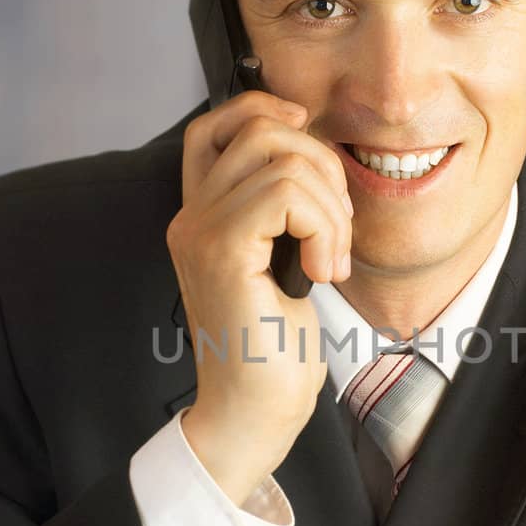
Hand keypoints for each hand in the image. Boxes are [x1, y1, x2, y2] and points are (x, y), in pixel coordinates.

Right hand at [168, 88, 353, 503]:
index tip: (310, 142)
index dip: (265, 111)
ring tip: (329, 261)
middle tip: (334, 233)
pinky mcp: (222, 251)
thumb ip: (284, 211)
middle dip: (322, 168)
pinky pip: (288, 194)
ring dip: (331, 207)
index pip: (218, 125)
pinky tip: (321, 271)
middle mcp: (191, 216)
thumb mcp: (285, 262)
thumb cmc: (274, 353)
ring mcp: (200, 231)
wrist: (255, 414)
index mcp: (203, 216)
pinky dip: (323, 225)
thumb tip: (316, 156)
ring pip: (283, 159)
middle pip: (260, 129)